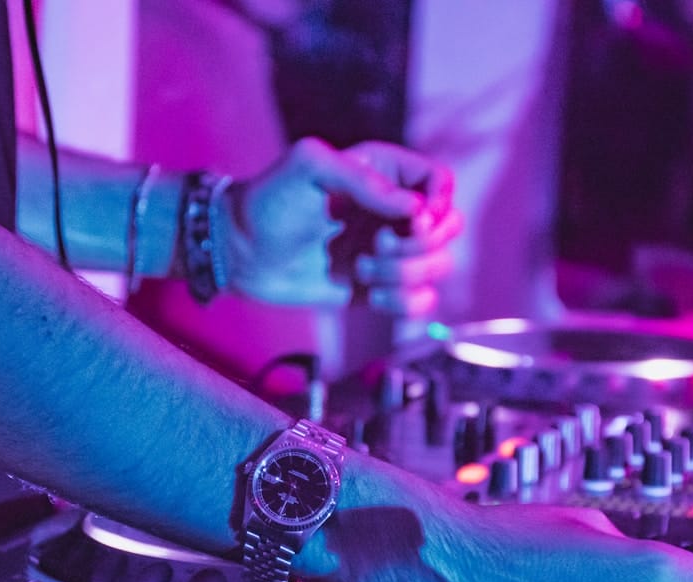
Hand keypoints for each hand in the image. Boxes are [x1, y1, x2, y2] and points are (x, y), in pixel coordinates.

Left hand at [222, 137, 460, 315]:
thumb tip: (416, 212)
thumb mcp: (309, 167)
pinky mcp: (378, 287)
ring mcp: (389, 252)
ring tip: (361, 269)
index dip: (437, 203)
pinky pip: (420, 301)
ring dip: (406, 274)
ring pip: (439, 266)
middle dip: (420, 243)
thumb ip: (364, 180)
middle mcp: (393, 211)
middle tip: (377, 244)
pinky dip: (403, 303)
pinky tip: (368, 296)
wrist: (241, 252)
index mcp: (384, 173)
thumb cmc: (269, 201)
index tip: (412, 218)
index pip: (441, 182)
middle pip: (451, 226)